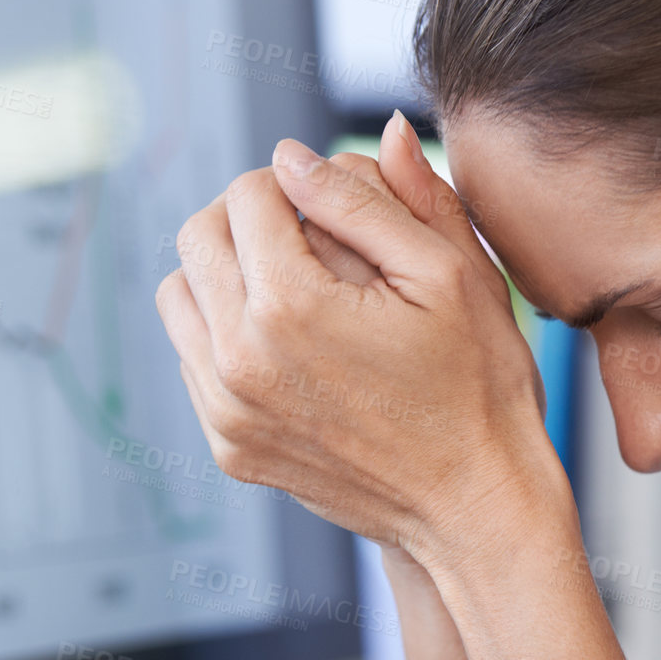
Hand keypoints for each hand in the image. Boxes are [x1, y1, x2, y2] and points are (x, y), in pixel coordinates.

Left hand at [155, 113, 566, 570]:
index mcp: (292, 306)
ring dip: (226, 274)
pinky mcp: (230, 447)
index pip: (250, 192)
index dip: (300, 182)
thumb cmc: (481, 390)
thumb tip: (300, 152)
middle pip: (198, 236)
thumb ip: (375, 199)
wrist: (476, 507)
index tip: (342, 206)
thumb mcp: (451, 275)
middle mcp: (241, 359)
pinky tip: (293, 347)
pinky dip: (228, 336)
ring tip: (295, 286)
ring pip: (179, 297)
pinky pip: (193, 361)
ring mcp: (228, 411)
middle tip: (314, 236)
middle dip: (251, 219)